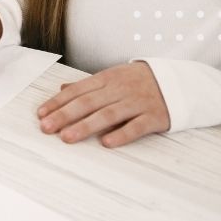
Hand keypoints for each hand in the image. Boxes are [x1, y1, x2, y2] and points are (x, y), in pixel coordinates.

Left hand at [37, 62, 170, 146]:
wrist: (179, 80)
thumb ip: (88, 85)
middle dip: (64, 115)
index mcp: (107, 78)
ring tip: (67, 137)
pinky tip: (106, 143)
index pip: (77, 91)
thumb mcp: (112, 76)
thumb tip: (62, 89)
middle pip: (88, 103)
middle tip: (46, 128)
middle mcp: (120, 90)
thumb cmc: (138, 81)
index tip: (41, 114)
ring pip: (108, 114)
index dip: (58, 103)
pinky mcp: (154, 117)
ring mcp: (137, 103)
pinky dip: (121, 134)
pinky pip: (136, 126)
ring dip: (85, 126)